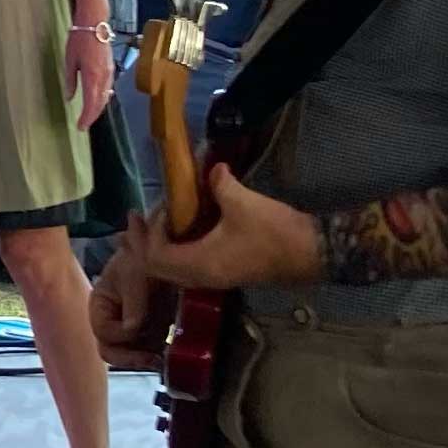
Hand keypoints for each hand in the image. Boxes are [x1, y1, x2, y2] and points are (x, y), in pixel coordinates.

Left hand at [65, 28, 112, 130]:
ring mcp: (109, 72)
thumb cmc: (79, 39)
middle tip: (84, 125)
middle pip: (100, 103)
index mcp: (92, 77)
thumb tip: (69, 98)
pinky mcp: (111, 67)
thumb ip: (71, 81)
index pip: (90, 104)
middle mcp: (103, 77)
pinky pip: (108, 88)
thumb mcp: (70, 61)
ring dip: (98, 107)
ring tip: (89, 115)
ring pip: (105, 96)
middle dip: (92, 116)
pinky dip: (102, 97)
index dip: (86, 118)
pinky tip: (97, 99)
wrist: (95, 23)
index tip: (80, 127)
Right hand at [88, 217, 162, 370]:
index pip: (102, 331)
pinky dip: (157, 354)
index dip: (118, 334)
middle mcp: (112, 321)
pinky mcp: (151, 331)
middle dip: (129, 357)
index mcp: (100, 306)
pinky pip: (148, 351)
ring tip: (161, 358)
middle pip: (110, 350)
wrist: (170, 248)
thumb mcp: (135, 274)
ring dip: (144, 359)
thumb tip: (132, 330)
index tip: (136, 327)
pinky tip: (168, 354)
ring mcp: (131, 328)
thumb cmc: (143, 255)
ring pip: (129, 355)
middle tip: (150, 359)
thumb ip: (132, 303)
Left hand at [136, 164, 322, 291]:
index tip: (159, 209)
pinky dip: (176, 250)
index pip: (155, 257)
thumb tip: (209, 168)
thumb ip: (218, 184)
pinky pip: (186, 268)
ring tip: (154, 225)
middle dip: (143, 245)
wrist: (311, 254)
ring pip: (171, 270)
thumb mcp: (242, 203)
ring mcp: (211, 279)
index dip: (150, 234)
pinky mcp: (222, 274)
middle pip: (157, 268)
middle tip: (136, 221)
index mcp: (199, 264)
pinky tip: (182, 230)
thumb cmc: (275, 232)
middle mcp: (200, 277)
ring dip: (158, 249)